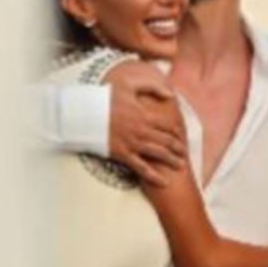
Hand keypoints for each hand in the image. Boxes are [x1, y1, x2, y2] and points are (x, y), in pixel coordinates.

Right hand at [105, 62, 186, 186]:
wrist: (82, 112)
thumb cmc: (105, 97)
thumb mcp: (130, 84)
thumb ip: (153, 87)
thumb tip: (171, 95)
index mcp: (146, 115)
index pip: (169, 125)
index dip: (178, 132)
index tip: (182, 136)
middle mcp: (142, 131)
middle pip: (167, 141)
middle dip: (178, 148)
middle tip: (185, 153)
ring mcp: (133, 144)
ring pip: (159, 154)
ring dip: (172, 160)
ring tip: (180, 166)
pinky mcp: (122, 154)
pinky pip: (141, 167)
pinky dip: (153, 175)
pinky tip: (163, 182)